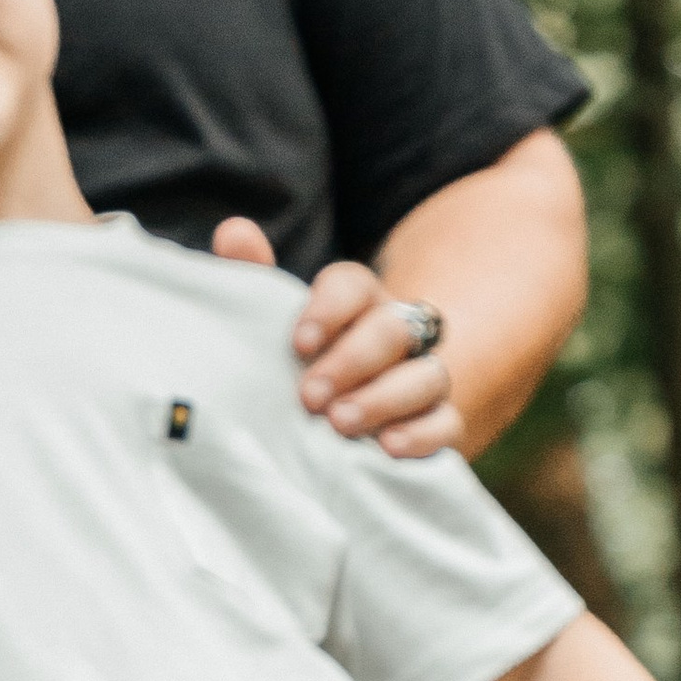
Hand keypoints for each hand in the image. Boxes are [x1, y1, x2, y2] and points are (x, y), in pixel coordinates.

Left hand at [210, 223, 461, 459]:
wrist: (333, 421)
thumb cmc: (298, 364)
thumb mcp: (272, 323)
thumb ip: (254, 278)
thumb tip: (233, 231)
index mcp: (356, 301)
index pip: (353, 284)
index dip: (329, 309)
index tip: (298, 343)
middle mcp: (396, 332)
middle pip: (392, 329)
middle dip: (353, 360)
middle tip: (309, 396)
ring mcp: (421, 376)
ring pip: (426, 375)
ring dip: (384, 399)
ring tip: (339, 425)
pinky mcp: (438, 422)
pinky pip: (446, 423)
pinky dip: (421, 435)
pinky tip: (387, 448)